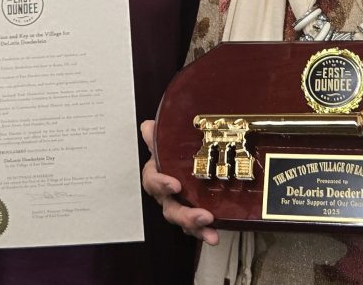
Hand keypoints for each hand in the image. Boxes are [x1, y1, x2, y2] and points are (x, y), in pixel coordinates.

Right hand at [140, 120, 218, 244]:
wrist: (188, 158)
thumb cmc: (173, 151)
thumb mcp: (166, 140)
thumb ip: (157, 135)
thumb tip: (148, 127)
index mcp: (157, 174)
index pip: (152, 180)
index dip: (161, 183)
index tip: (175, 184)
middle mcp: (166, 194)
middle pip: (169, 208)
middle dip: (184, 214)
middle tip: (201, 214)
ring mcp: (179, 206)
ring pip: (182, 220)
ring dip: (195, 225)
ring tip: (209, 225)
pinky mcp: (193, 214)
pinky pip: (195, 227)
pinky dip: (204, 233)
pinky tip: (214, 236)